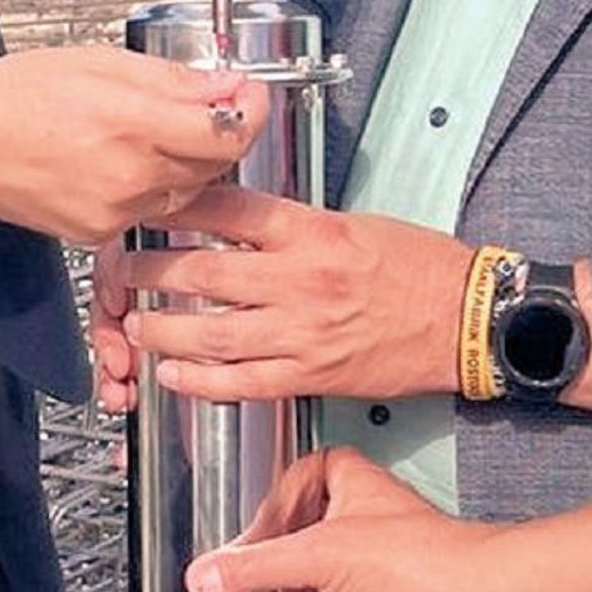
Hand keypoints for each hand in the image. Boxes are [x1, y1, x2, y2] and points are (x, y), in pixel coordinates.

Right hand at [0, 48, 268, 246]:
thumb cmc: (16, 97)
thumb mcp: (99, 62)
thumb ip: (172, 79)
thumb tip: (226, 86)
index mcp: (130, 123)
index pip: (225, 132)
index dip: (250, 110)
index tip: (249, 92)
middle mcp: (129, 176)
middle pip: (214, 163)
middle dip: (219, 131)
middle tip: (205, 100)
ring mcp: (117, 211)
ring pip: (188, 188)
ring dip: (189, 158)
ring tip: (151, 126)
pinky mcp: (104, 234)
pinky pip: (155, 207)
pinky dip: (155, 182)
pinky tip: (123, 157)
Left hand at [92, 190, 465, 411]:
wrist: (467, 319)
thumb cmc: (422, 268)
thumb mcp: (356, 223)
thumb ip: (296, 227)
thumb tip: (244, 224)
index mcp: (312, 233)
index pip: (227, 212)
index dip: (177, 209)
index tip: (150, 207)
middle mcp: (300, 281)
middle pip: (202, 274)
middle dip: (151, 272)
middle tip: (124, 269)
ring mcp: (302, 333)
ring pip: (210, 334)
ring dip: (162, 331)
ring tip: (136, 325)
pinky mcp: (310, 376)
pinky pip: (241, 383)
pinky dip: (199, 382)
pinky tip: (175, 376)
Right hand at [184, 449, 506, 591]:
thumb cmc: (421, 557)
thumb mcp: (318, 556)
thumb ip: (257, 567)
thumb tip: (208, 574)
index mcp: (348, 478)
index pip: (290, 481)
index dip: (266, 510)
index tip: (243, 536)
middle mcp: (363, 512)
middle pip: (303, 528)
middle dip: (277, 554)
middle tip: (249, 571)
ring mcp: (375, 555)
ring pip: (321, 567)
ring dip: (298, 587)